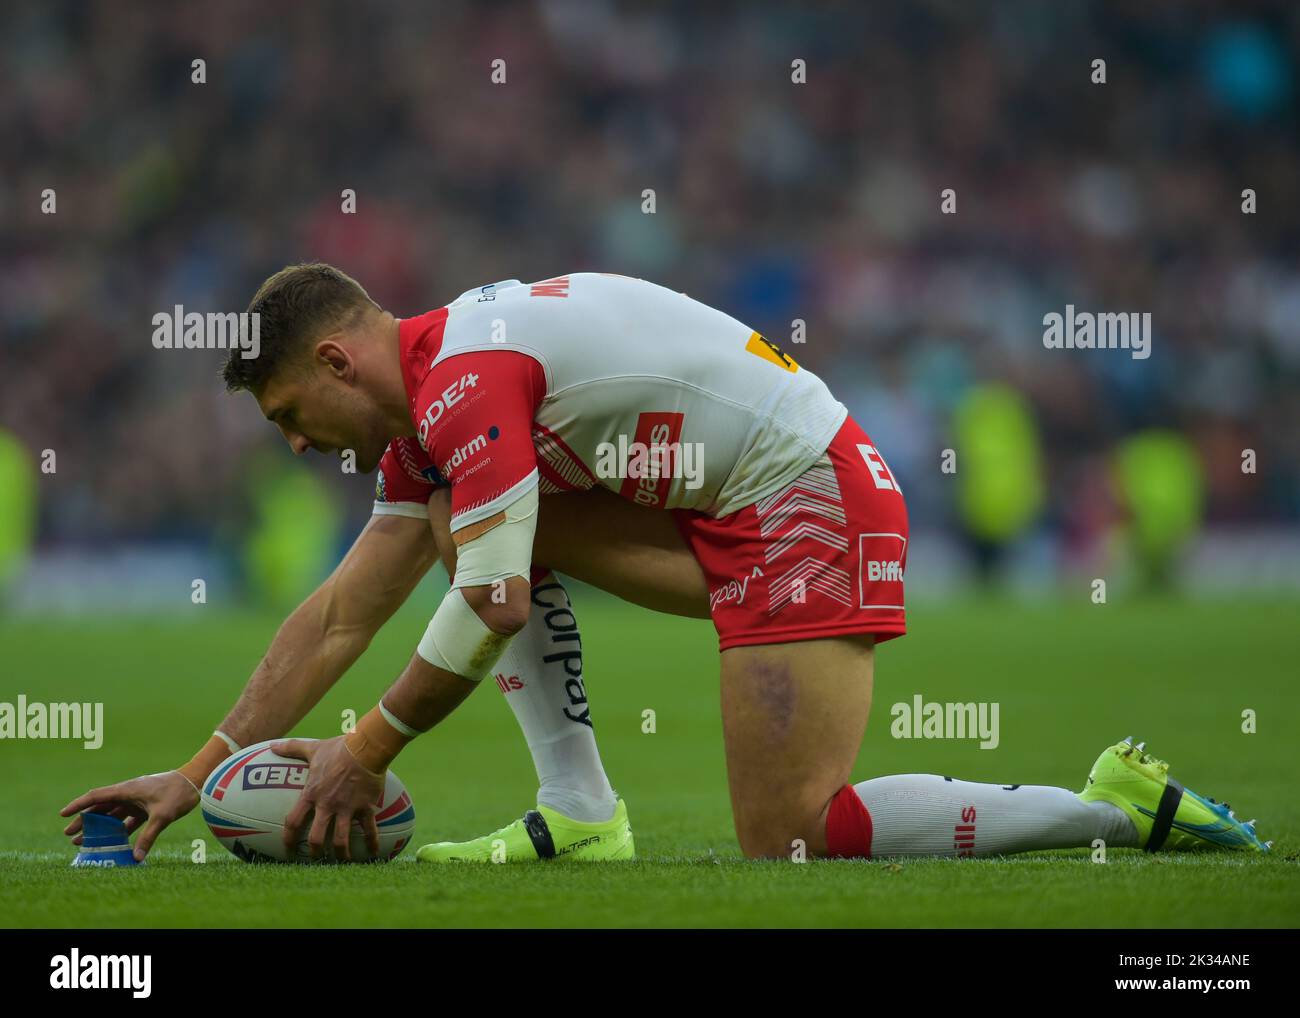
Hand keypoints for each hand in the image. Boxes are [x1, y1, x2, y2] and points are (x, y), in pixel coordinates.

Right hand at [59, 771, 199, 860]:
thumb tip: (137, 858)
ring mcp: (138, 799)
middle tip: (69, 835)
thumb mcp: (162, 816)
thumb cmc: (178, 793)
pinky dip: (119, 829)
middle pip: (101, 807)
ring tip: (85, 841)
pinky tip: (113, 841)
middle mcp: (129, 793)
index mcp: (128, 789)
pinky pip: (128, 819)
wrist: (197, 781)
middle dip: (85, 821)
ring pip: (114, 814)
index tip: (63, 814)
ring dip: (100, 826)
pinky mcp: (147, 806)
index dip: (78, 805)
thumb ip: (149, 837)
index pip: (96, 796)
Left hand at [274, 737, 382, 861]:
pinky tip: (374, 853)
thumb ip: (292, 748)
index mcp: (312, 794)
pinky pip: (369, 829)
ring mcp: (347, 808)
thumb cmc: (338, 748)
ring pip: (341, 840)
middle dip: (314, 851)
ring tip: (342, 860)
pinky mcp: (365, 807)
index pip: (294, 821)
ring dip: (340, 854)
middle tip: (315, 858)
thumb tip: (272, 744)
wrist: (365, 748)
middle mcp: (327, 805)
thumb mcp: (313, 748)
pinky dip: (371, 843)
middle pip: (317, 837)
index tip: (288, 848)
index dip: (289, 838)